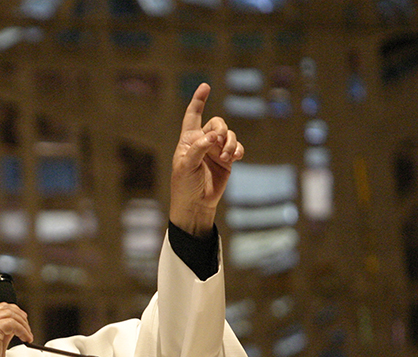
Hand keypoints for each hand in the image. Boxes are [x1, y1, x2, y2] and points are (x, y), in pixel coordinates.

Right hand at [0, 303, 33, 356]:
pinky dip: (22, 330)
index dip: (10, 312)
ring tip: (27, 334)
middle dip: (18, 315)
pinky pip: (13, 323)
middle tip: (27, 326)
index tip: (20, 319)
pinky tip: (25, 337)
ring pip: (10, 313)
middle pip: (3, 307)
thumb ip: (1, 333)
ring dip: (22, 323)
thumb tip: (13, 328)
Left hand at [170, 83, 243, 237]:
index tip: (205, 86)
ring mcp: (216, 150)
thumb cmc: (185, 185)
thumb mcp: (186, 166)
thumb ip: (199, 148)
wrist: (196, 204)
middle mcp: (203, 142)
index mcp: (188, 140)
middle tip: (217, 144)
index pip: (192, 115)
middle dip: (220, 130)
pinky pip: (237, 147)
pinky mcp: (227, 160)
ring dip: (230, 143)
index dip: (198, 101)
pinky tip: (235, 157)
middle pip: (217, 123)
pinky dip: (238, 149)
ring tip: (227, 157)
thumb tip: (214, 135)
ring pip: (229, 134)